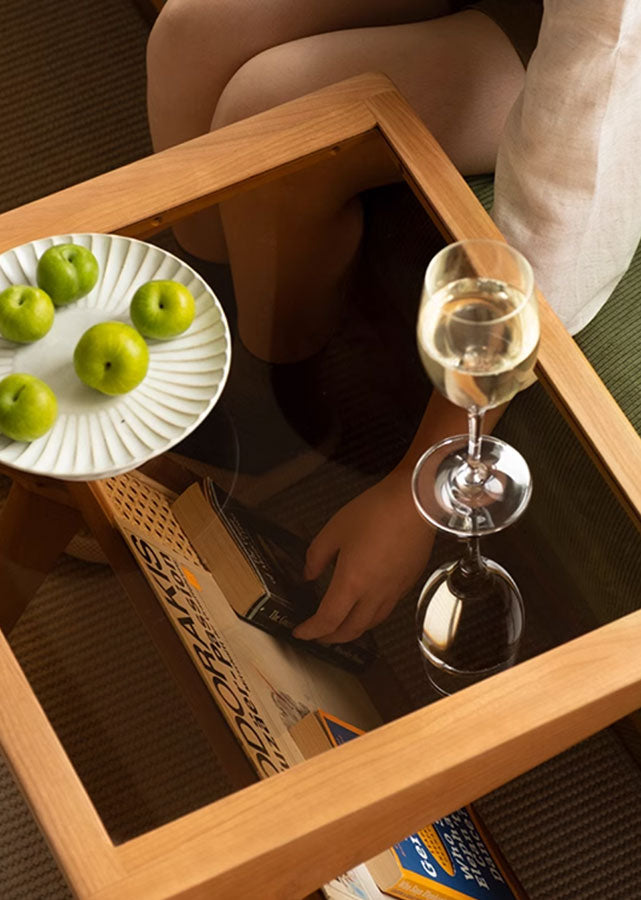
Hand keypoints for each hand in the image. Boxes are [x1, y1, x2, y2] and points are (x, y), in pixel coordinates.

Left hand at [292, 468, 434, 643]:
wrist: (415, 502)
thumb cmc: (376, 511)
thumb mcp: (334, 530)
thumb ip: (317, 556)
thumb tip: (309, 574)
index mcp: (352, 582)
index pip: (328, 620)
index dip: (311, 630)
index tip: (300, 631)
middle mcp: (375, 593)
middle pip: (351, 630)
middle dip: (331, 638)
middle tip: (318, 635)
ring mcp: (395, 590)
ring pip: (372, 623)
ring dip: (353, 630)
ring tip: (341, 626)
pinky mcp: (408, 582)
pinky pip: (387, 608)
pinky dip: (372, 615)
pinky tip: (367, 605)